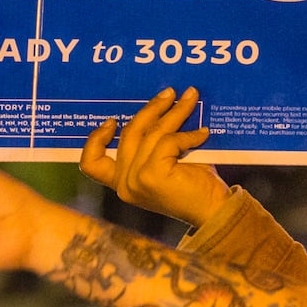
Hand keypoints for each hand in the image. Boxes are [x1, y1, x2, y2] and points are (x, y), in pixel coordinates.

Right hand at [79, 86, 230, 228]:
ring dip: (175, 112)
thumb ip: (151, 147)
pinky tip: (203, 132)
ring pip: (152, 133)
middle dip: (151, 109)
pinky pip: (169, 141)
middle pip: (129, 134)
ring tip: (190, 99)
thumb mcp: (164, 164)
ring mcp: (135, 180)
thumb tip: (156, 108)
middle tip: (169, 93)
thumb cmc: (194, 189)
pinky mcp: (151, 175)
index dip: (95, 140)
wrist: (214, 213)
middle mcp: (124, 184)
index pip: (91, 164)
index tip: (112, 121)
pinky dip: (188, 134)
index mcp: (122, 184)